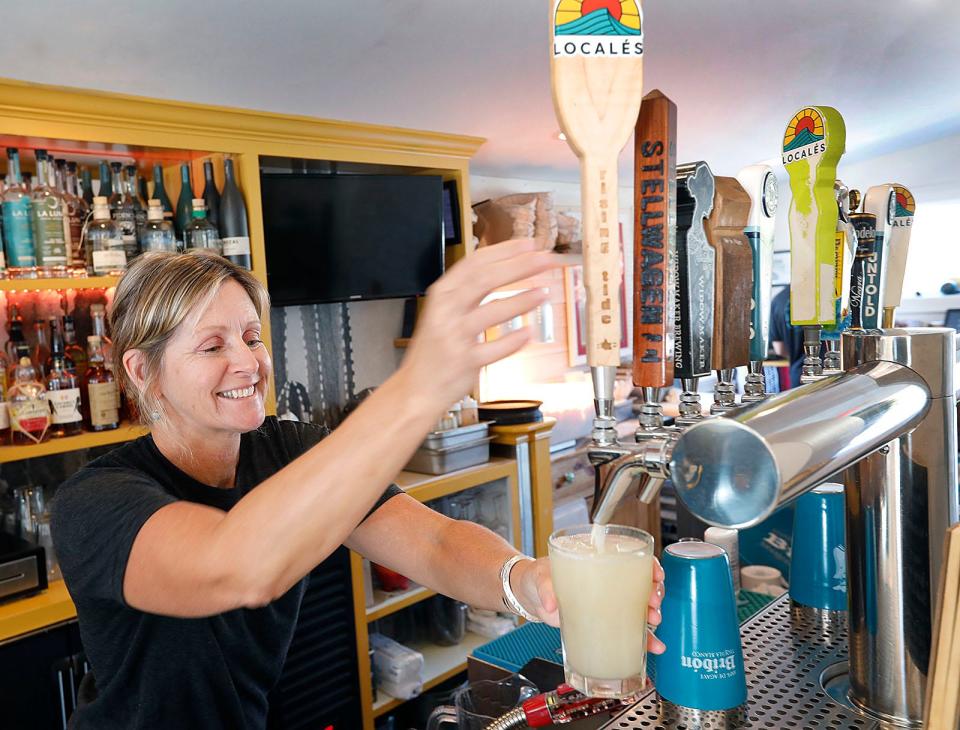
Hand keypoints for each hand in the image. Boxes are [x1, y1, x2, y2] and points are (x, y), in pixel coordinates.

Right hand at [399, 239, 558, 415]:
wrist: (415, 389)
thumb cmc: (434, 351)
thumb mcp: (444, 313)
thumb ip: (468, 293)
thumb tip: (503, 269)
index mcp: (442, 294)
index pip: (475, 263)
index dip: (504, 251)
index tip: (529, 244)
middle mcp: (446, 311)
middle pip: (485, 280)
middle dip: (519, 266)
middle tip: (546, 259)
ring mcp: (454, 336)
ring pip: (492, 311)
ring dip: (521, 300)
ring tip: (544, 292)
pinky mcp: (464, 361)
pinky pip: (494, 348)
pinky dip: (513, 341)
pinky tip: (528, 333)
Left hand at [514, 556, 666, 654]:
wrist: (531, 595)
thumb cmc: (538, 576)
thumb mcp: (541, 576)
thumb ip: (546, 588)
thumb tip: (550, 604)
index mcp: (596, 559)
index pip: (629, 556)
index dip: (647, 564)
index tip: (655, 574)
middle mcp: (607, 578)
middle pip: (640, 581)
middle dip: (653, 592)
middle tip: (653, 603)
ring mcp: (607, 600)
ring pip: (639, 605)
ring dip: (651, 616)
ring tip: (653, 624)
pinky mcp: (603, 619)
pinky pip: (627, 627)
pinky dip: (641, 638)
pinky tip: (650, 646)